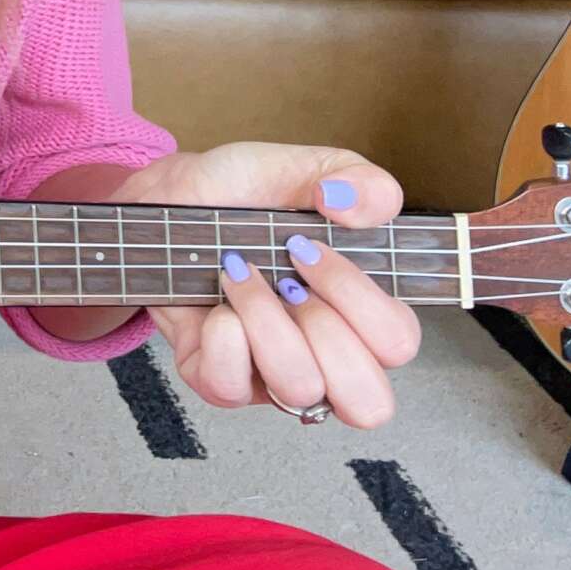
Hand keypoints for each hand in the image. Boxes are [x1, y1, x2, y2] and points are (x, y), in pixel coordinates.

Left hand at [119, 142, 420, 427]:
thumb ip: (358, 181)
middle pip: (367, 399)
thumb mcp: (305, 170)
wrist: (173, 197)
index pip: (398, 343)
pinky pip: (231, 389)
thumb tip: (369, 204)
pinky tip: (217, 307)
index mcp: (361, 312)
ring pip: (300, 389)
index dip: (359, 299)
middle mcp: (326, 355)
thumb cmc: (246, 192)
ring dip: (266, 322)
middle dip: (325, 328)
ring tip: (239, 274)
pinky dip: (223, 342)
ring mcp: (273, 375)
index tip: (308, 248)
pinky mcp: (220, 380)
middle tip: (287, 276)